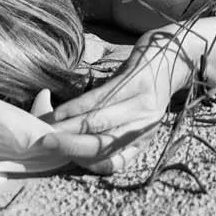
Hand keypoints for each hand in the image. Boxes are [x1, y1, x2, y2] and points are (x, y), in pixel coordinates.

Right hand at [45, 29, 199, 154]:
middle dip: (70, 149)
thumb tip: (72, 144)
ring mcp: (141, 102)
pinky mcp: (135, 79)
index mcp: (143, 138)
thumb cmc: (144, 85)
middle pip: (102, 146)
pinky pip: (100, 98)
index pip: (113, 163)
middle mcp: (144, 125)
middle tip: (42, 148)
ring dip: (68, 130)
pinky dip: (76, 108)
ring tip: (45, 131)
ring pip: (98, 123)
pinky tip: (58, 112)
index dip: (84, 164)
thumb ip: (110, 131)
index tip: (60, 160)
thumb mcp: (134, 115)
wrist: (173, 51)